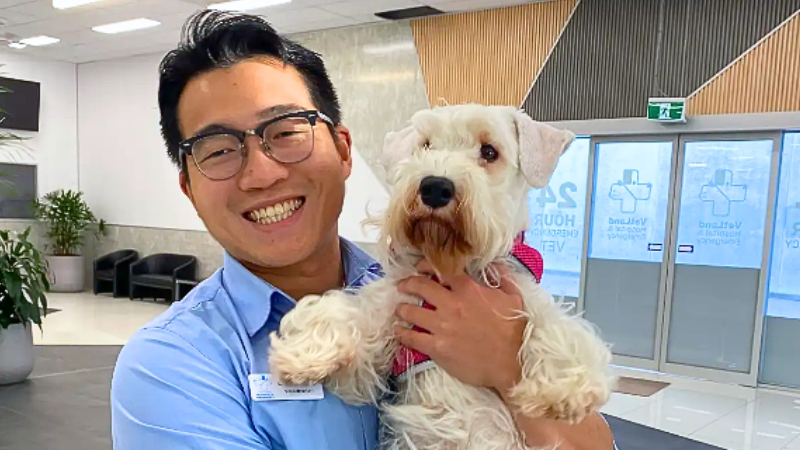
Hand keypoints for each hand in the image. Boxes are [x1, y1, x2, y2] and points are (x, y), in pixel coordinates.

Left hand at [394, 261, 525, 392]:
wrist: (512, 363)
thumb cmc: (514, 330)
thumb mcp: (513, 297)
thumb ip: (502, 276)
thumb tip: (495, 262)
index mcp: (468, 289)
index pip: (441, 270)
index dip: (426, 266)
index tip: (419, 267)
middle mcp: (451, 304)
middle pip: (421, 287)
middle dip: (408, 284)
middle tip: (402, 286)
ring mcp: (442, 326)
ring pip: (411, 312)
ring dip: (402, 309)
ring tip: (399, 309)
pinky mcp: (437, 347)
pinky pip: (412, 338)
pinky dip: (402, 333)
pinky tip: (398, 331)